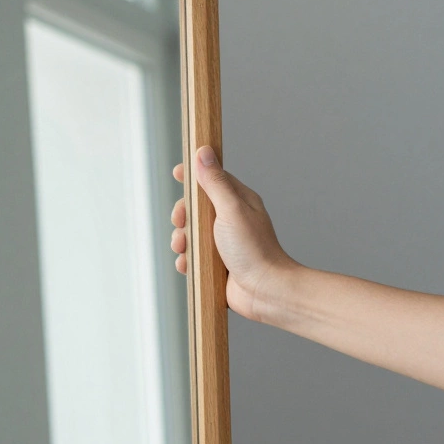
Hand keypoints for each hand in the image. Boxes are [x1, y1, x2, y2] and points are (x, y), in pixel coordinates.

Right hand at [172, 146, 298, 321]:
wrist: (265, 291)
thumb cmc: (254, 250)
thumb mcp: (230, 210)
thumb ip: (215, 182)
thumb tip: (203, 152)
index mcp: (237, 201)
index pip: (212, 178)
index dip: (194, 175)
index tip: (178, 173)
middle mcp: (230, 219)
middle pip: (195, 207)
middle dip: (183, 215)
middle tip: (181, 223)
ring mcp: (222, 242)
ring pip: (190, 233)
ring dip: (181, 240)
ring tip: (183, 248)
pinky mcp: (216, 262)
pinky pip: (192, 256)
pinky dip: (186, 260)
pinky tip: (188, 265)